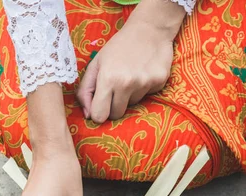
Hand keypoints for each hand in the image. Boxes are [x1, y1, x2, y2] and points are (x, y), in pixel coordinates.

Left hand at [76, 0, 184, 122]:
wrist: (149, 29)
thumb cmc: (118, 48)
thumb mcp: (96, 64)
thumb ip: (85, 90)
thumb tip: (87, 115)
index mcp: (107, 79)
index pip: (99, 116)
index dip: (98, 112)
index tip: (100, 104)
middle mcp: (126, 83)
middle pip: (116, 114)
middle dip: (114, 105)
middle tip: (116, 88)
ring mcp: (144, 83)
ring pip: (132, 105)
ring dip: (129, 95)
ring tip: (131, 75)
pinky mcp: (159, 82)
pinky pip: (147, 96)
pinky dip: (144, 88)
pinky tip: (143, 72)